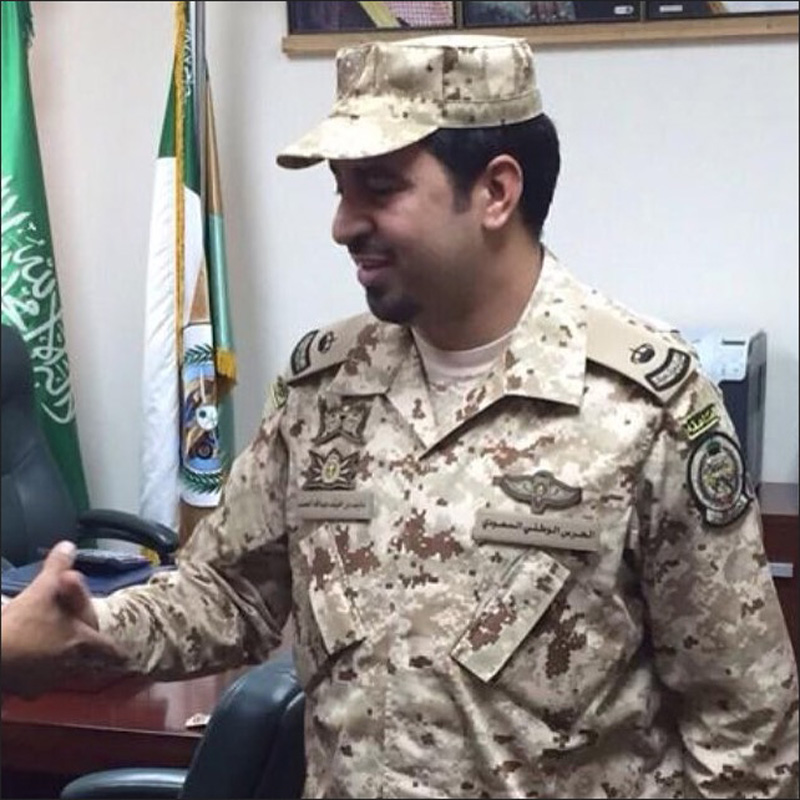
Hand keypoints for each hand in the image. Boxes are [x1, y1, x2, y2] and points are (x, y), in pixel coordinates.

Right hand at [1, 541, 125, 696]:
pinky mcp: (27, 691)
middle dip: (87, 655)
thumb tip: (69, 545)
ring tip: (54, 653)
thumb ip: (58, 567)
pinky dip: (37, 676)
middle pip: (87, 662)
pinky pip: (38, 684)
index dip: (118, 652)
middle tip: (84, 648)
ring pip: (64, 673)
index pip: (111, 650)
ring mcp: (49, 681)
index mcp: (83, 642)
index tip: (127, 656)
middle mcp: (71, 665)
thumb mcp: (42, 589)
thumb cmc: (22, 624)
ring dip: (62, 664)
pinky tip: (29, 667)